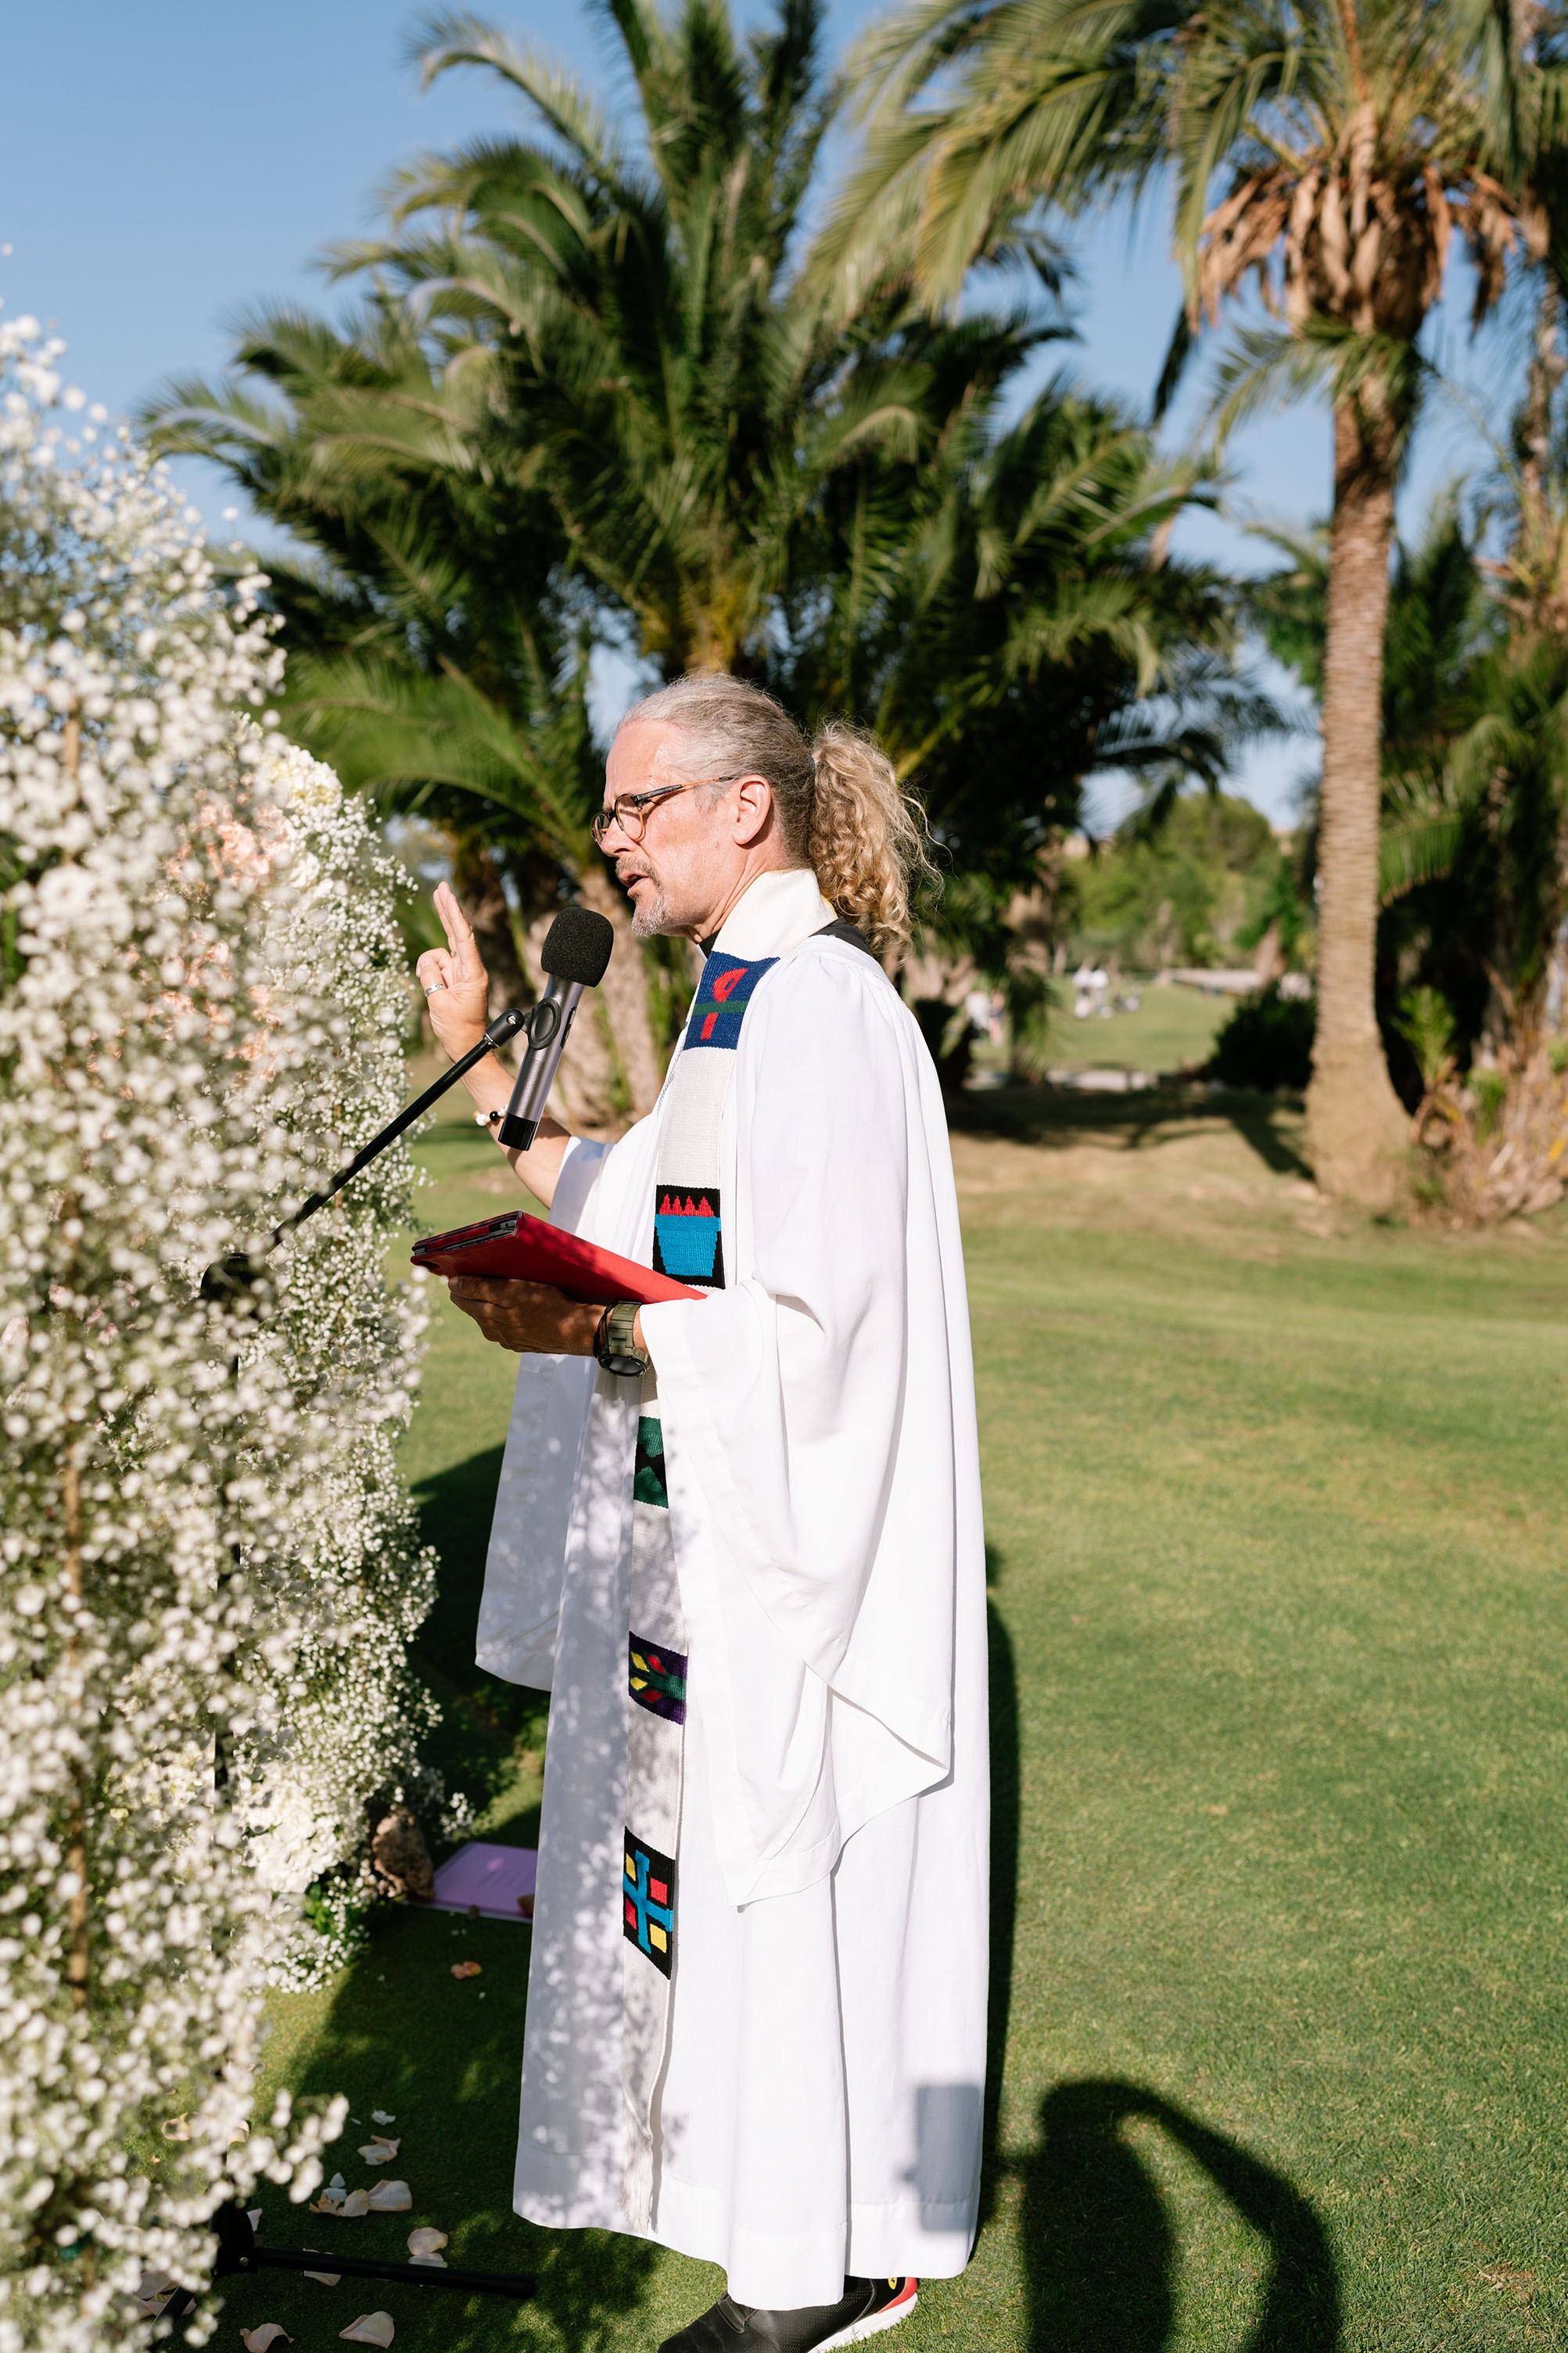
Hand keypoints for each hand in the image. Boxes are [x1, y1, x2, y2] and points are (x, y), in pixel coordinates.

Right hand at [417, 882, 491, 1058]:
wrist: (467, 1046)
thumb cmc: (457, 1029)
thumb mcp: (438, 1002)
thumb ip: (430, 975)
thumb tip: (426, 959)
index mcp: (473, 973)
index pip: (463, 936)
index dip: (453, 913)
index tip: (446, 893)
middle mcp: (470, 968)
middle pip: (456, 933)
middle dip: (447, 911)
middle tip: (441, 887)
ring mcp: (461, 972)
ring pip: (437, 956)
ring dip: (430, 971)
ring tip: (437, 995)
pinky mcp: (454, 978)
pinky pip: (436, 966)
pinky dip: (429, 973)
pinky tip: (433, 990)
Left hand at [446, 1275, 599, 1355]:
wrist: (576, 1331)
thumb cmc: (547, 1304)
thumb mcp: (513, 1289)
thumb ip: (481, 1287)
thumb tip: (454, 1285)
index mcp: (489, 1314)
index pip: (464, 1297)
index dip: (459, 1284)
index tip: (454, 1276)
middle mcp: (495, 1330)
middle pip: (475, 1310)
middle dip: (469, 1297)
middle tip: (466, 1284)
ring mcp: (509, 1339)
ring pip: (488, 1322)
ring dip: (485, 1309)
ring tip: (486, 1297)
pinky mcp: (523, 1345)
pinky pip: (505, 1331)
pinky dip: (502, 1321)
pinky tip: (509, 1314)